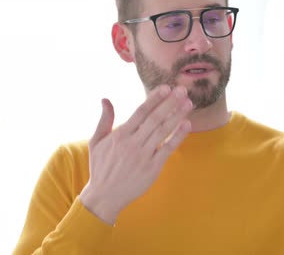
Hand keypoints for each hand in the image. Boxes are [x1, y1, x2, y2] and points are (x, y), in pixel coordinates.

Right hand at [79, 85, 192, 224]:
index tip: (166, 87)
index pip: (140, 112)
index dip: (154, 99)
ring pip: (163, 131)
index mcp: (120, 135)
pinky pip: (168, 149)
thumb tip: (105, 99)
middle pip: (154, 119)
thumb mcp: (96, 142)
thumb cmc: (101, 167)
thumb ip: (104, 120)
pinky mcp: (152, 168)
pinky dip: (178, 136)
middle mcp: (132, 143)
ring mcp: (143, 155)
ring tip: (188, 103)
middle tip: (182, 90)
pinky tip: (187, 125)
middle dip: (169, 103)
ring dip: (177, 116)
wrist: (105, 196)